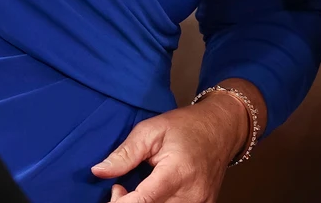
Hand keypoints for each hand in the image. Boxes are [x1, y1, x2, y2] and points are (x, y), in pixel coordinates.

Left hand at [91, 90, 248, 201]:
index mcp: (177, 172)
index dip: (122, 202)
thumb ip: (125, 153)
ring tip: (139, 190)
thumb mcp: (151, 130)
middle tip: (121, 188)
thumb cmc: (186, 127)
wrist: (221, 129)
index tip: (115, 189)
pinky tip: (154, 196)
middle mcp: (192, 194)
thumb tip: (99, 171)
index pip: (143, 202)